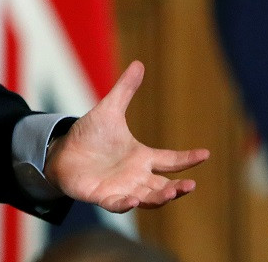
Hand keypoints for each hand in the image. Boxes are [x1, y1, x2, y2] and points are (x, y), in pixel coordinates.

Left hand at [44, 60, 208, 212]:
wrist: (62, 151)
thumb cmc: (89, 135)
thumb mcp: (109, 109)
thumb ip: (125, 90)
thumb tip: (139, 63)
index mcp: (142, 157)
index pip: (171, 160)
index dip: (188, 158)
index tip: (205, 154)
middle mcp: (136, 176)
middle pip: (163, 186)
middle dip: (178, 188)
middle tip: (190, 185)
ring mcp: (121, 188)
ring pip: (147, 198)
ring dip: (159, 198)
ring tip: (172, 192)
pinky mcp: (102, 196)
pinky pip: (117, 204)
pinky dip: (125, 204)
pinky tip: (134, 199)